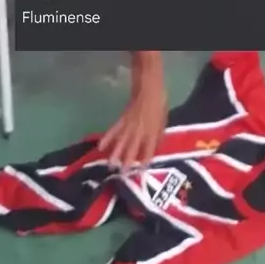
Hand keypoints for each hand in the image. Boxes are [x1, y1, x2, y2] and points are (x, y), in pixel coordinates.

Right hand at [99, 54, 166, 169]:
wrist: (149, 90)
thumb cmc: (159, 105)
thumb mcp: (164, 122)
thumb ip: (158, 136)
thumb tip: (155, 149)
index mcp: (152, 132)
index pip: (149, 150)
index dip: (145, 161)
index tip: (140, 171)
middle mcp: (140, 131)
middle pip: (132, 148)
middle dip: (127, 162)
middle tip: (121, 174)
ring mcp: (130, 125)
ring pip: (121, 142)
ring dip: (115, 153)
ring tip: (110, 165)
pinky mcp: (122, 120)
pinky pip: (114, 130)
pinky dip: (107, 138)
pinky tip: (101, 146)